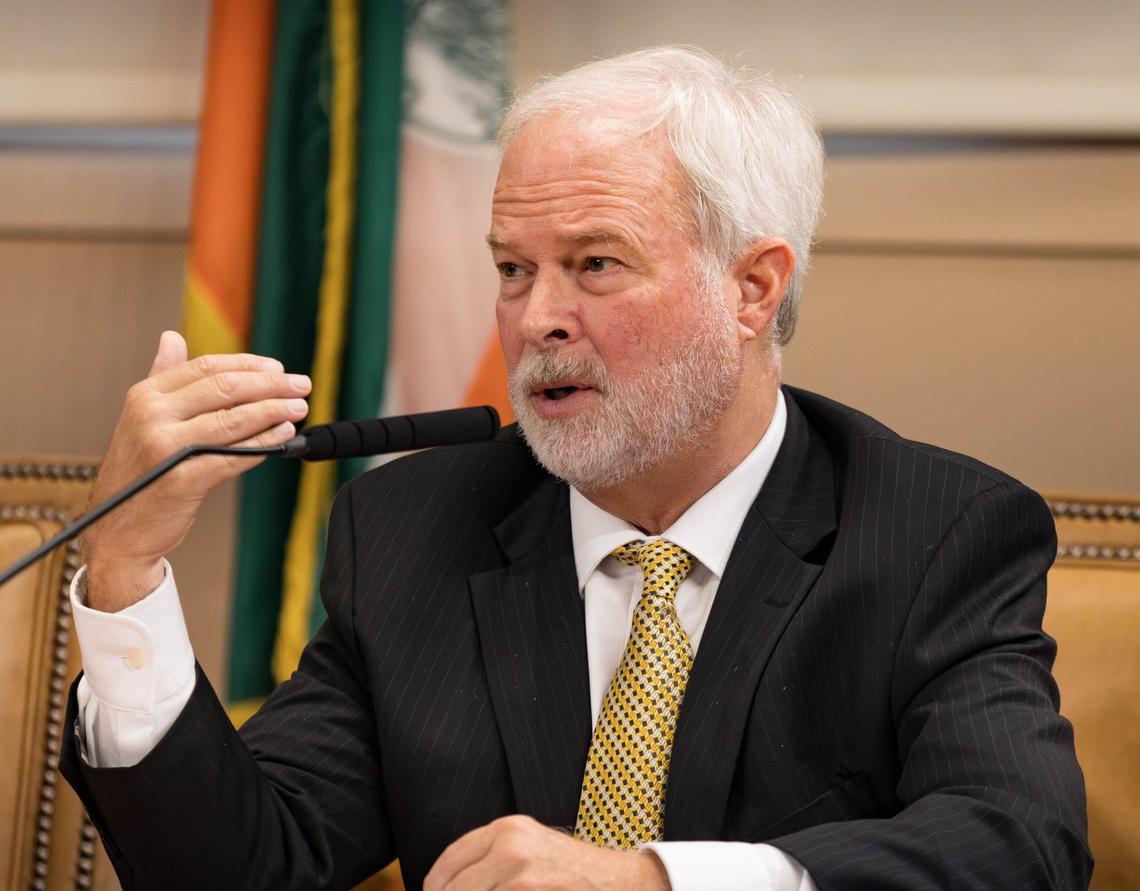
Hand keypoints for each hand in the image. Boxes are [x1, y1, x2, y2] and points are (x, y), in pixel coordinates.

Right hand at [83, 330, 310, 611]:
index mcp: (145, 395)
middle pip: (225, 388)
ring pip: (233, 420)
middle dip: (271, 385)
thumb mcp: (142, 419)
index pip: (206, 367)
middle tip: (301, 385)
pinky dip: (263, 445)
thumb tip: (172, 336)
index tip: (278, 368)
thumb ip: (163, 378)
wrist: (117, 532)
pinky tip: (283, 438)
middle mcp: (152, 416)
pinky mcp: (183, 481)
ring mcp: (165, 448)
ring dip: (274, 412)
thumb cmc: (140, 473)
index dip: (248, 365)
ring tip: (299, 408)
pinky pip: (233, 456)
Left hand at [423, 815, 669, 890]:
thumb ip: (491, 858)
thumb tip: (442, 885)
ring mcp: (521, 878)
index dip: (435, 886)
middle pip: (452, 889)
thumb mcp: (530, 849)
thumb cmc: (571, 872)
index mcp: (507, 829)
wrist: (620, 883)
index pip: (448, 863)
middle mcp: (511, 848)